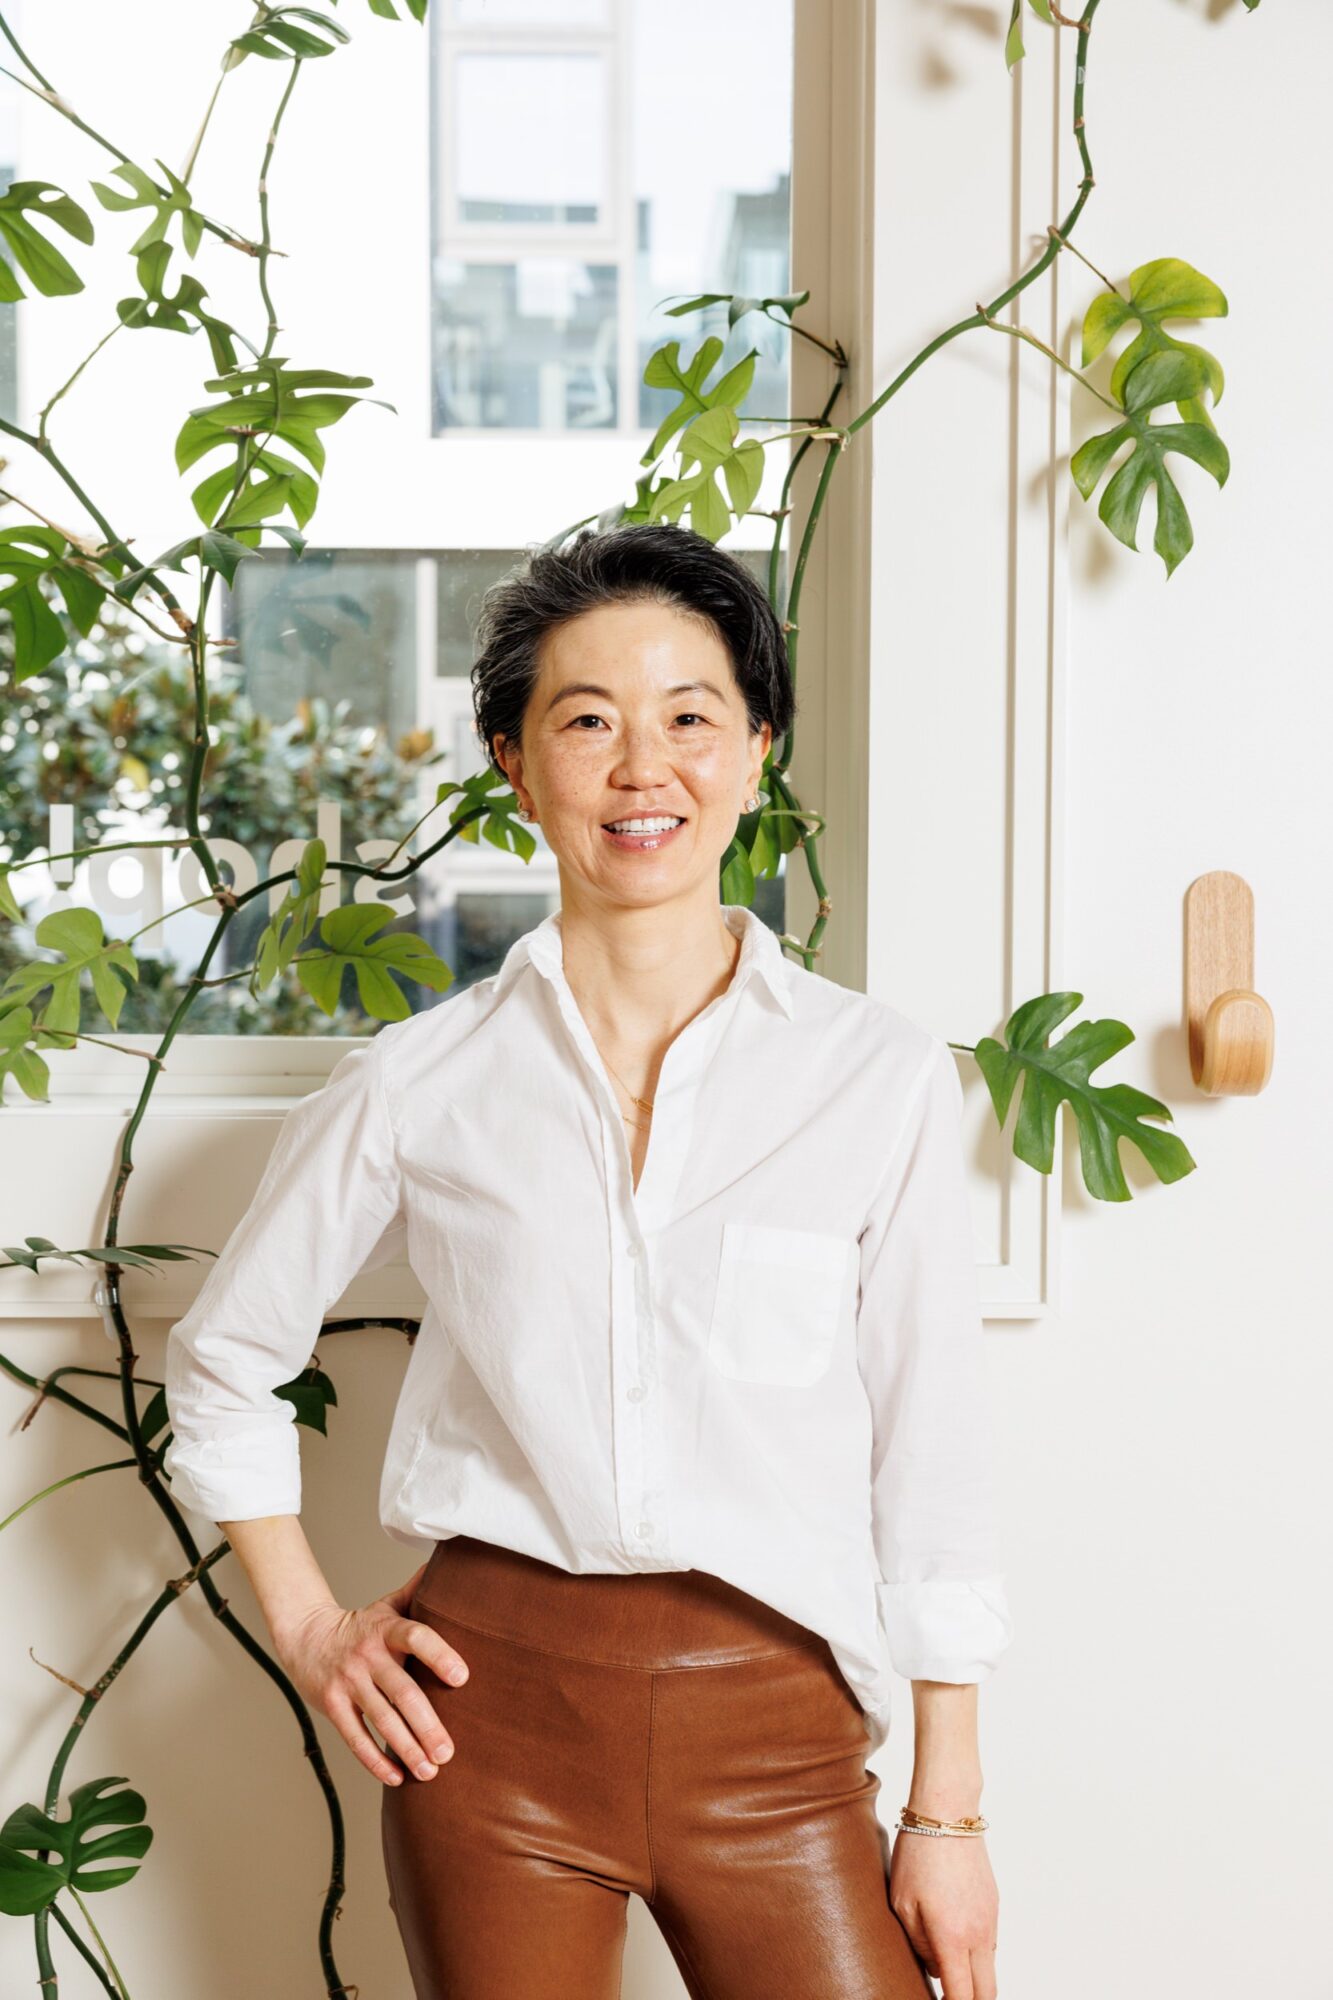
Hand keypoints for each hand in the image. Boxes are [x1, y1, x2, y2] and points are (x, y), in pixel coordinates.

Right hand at [270, 1562, 470, 1787]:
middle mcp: (367, 1656)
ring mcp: (348, 1683)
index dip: (439, 1655)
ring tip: (430, 1771)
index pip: (416, 1637)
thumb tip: (451, 1570)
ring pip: (381, 1720)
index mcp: (386, 1629)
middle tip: (448, 1753)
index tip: (462, 1678)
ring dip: (406, 1749)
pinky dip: (375, 1760)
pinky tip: (396, 1777)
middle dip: (427, 1725)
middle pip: (402, 1692)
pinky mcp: (333, 1706)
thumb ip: (418, 1592)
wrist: (305, 1636)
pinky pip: (355, 1738)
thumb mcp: (388, 1605)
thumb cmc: (360, 1626)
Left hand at [889, 1829, 998, 1999]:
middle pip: (986, 1993)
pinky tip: (955, 1943)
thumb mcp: (902, 1903)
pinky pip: (990, 1945)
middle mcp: (979, 1935)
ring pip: (989, 1970)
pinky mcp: (994, 1906)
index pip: (961, 1996)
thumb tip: (936, 1970)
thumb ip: (920, 1944)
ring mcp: (991, 1920)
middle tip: (948, 1997)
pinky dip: (977, 1957)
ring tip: (948, 1973)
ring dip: (974, 1980)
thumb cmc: (918, 1855)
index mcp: (953, 1937)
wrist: (949, 1812)